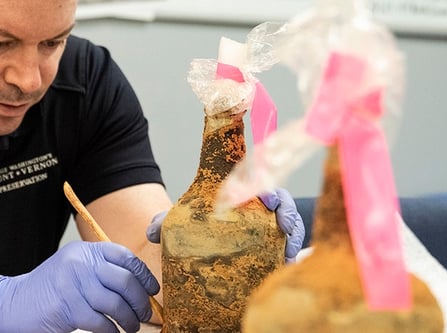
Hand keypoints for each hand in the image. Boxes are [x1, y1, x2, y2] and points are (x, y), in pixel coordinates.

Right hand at [0, 241, 158, 332]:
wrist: (13, 304)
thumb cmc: (49, 291)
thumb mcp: (74, 270)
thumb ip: (100, 272)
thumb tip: (139, 288)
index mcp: (84, 251)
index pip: (124, 256)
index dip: (143, 274)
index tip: (152, 290)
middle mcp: (79, 263)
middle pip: (124, 280)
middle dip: (140, 302)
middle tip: (145, 315)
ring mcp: (72, 284)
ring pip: (115, 303)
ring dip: (128, 320)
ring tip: (130, 328)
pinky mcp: (67, 308)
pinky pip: (101, 322)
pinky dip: (111, 331)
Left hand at [145, 187, 304, 261]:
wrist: (201, 245)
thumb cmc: (197, 224)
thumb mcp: (180, 222)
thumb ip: (166, 222)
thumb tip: (151, 231)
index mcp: (240, 191)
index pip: (259, 181)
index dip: (268, 187)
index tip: (268, 198)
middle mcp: (260, 207)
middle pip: (283, 202)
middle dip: (288, 212)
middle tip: (284, 227)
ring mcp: (271, 227)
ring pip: (292, 224)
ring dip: (295, 236)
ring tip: (290, 253)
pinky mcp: (276, 247)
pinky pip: (290, 246)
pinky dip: (292, 254)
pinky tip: (288, 265)